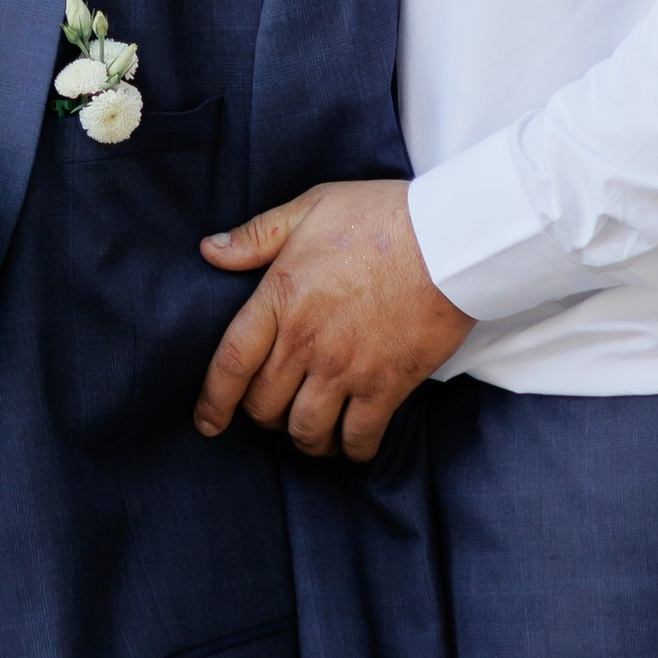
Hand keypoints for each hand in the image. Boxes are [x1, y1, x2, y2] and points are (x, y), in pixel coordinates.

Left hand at [194, 179, 472, 461]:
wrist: (451, 241)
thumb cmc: (380, 216)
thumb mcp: (310, 208)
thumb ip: (257, 235)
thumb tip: (209, 250)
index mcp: (281, 297)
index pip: (231, 363)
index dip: (213, 400)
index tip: (206, 422)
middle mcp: (307, 341)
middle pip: (264, 405)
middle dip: (260, 416)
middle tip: (271, 409)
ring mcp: (347, 368)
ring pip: (306, 430)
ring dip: (302, 437)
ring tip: (309, 428)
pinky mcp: (387, 386)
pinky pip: (359, 438)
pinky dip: (350, 449)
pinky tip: (349, 440)